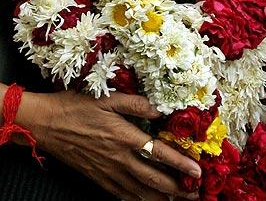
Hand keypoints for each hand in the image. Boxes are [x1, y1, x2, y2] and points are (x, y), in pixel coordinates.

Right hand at [17, 89, 200, 200]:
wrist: (46, 124)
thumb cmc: (76, 106)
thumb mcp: (107, 97)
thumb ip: (135, 103)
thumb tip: (159, 109)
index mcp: (123, 136)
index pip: (157, 153)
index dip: (179, 163)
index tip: (197, 172)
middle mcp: (118, 158)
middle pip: (153, 179)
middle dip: (177, 188)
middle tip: (196, 194)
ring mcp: (107, 171)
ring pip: (139, 192)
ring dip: (161, 198)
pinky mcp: (97, 178)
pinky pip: (121, 195)